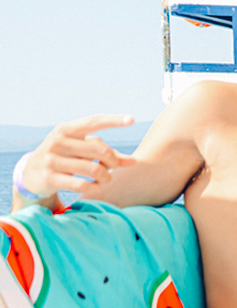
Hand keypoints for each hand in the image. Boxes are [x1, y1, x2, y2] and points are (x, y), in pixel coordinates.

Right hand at [22, 115, 138, 195]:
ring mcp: (51, 159)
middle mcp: (57, 141)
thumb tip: (135, 161)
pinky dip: (95, 188)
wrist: (31, 175)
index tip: (132, 120)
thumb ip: (108, 154)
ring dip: (106, 176)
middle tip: (114, 167)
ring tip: (106, 178)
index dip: (113, 121)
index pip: (93, 122)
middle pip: (99, 149)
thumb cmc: (65, 158)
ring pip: (93, 168)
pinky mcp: (49, 177)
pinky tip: (96, 188)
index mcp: (66, 130)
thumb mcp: (82, 151)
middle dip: (112, 160)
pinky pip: (82, 184)